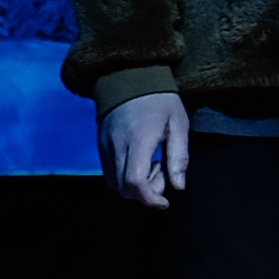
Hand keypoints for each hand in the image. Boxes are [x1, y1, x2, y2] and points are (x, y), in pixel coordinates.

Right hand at [102, 92, 191, 207]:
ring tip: (153, 166)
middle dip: (145, 193)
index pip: (135, 181)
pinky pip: (108, 172)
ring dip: (134, 186)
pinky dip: (124, 178)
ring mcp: (105, 146)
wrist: (129, 76)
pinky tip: (140, 162)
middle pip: (124, 188)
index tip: (165, 202)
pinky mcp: (100, 145)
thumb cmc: (160, 99)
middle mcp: (117, 146)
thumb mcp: (178, 124)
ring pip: (113, 183)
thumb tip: (179, 186)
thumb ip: (178, 156)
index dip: (150, 198)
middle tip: (163, 174)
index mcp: (138, 140)